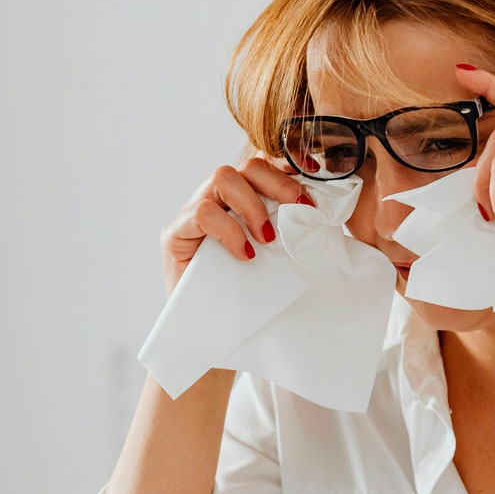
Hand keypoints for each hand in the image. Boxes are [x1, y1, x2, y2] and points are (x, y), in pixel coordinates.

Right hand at [159, 151, 313, 296]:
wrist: (210, 329)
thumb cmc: (245, 291)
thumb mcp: (276, 253)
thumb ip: (288, 227)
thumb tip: (319, 210)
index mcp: (241, 200)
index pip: (263, 166)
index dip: (288, 164)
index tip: (314, 172)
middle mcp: (216, 199)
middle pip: (246, 166)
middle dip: (278, 183)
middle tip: (300, 209)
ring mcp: (192, 213)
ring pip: (223, 178)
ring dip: (253, 205)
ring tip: (267, 239)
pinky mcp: (175, 233)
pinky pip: (203, 213)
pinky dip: (230, 231)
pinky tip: (245, 254)